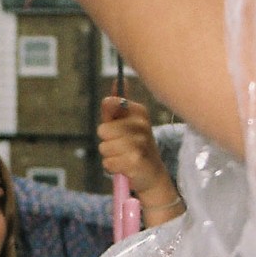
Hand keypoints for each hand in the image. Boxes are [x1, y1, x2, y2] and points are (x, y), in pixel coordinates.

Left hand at [99, 97, 180, 222]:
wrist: (153, 175)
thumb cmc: (135, 147)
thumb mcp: (127, 124)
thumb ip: (117, 107)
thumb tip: (117, 80)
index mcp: (139, 111)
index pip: (108, 104)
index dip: (108, 120)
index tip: (119, 128)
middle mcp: (141, 124)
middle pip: (102, 129)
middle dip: (107, 142)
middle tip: (122, 147)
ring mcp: (139, 142)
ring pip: (103, 148)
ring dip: (110, 156)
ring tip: (124, 157)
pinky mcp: (135, 161)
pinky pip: (107, 163)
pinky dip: (113, 168)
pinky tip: (126, 167)